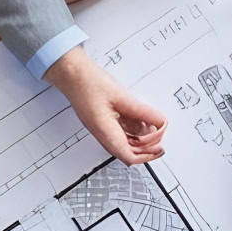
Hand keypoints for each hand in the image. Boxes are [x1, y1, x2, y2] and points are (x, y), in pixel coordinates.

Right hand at [48, 48, 166, 165]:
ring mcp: (103, 128)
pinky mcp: (104, 121)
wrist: (71, 74)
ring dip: (141, 139)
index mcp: (106, 132)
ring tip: (154, 127)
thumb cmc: (87, 83)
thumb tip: (159, 121)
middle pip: (129, 152)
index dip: (147, 156)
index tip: (159, 149)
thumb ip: (143, 112)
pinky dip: (134, 130)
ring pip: (126, 143)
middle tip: (160, 136)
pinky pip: (122, 132)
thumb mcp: (121, 97)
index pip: (129, 156)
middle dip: (147, 148)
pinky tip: (143, 121)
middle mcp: (103, 134)